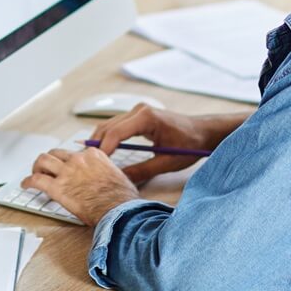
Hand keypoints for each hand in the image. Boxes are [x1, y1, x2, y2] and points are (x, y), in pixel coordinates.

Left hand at [22, 147, 139, 225]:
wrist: (118, 211)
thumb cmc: (122, 199)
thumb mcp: (119, 177)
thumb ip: (108, 173)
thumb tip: (108, 178)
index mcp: (93, 156)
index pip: (75, 153)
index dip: (68, 161)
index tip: (66, 168)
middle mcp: (78, 159)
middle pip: (56, 153)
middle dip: (49, 160)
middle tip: (46, 168)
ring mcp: (66, 172)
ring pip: (43, 160)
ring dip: (37, 166)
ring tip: (34, 173)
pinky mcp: (57, 188)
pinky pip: (36, 180)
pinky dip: (28, 181)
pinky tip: (25, 185)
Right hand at [92, 104, 217, 184]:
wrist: (203, 132)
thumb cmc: (190, 145)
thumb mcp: (166, 163)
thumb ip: (142, 171)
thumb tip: (121, 180)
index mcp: (146, 117)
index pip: (116, 133)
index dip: (103, 149)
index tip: (94, 165)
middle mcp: (139, 110)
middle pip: (107, 127)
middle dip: (95, 145)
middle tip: (86, 165)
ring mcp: (137, 111)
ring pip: (109, 125)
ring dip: (99, 141)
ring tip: (91, 161)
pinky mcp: (138, 116)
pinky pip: (116, 126)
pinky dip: (107, 138)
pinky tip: (103, 153)